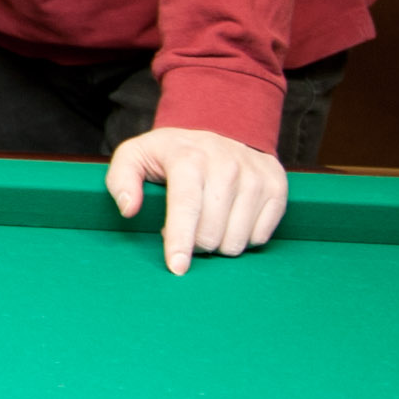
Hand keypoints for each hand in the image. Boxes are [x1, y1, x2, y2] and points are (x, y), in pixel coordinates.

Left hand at [109, 125, 286, 273]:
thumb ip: (121, 180)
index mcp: (188, 158)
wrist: (221, 130)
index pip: (186, 207)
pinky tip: (232, 220)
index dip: (180, 241)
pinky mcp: (277, 185)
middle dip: (195, 244)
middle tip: (188, 231)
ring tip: (209, 224)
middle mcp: (226, 164)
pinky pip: (261, 237)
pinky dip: (244, 238)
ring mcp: (255, 175)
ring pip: (237, 240)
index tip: (177, 268)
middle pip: (211, 233)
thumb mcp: (136, 156)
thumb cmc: (172, 153)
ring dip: (219, 244)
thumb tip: (128, 209)